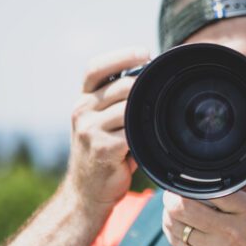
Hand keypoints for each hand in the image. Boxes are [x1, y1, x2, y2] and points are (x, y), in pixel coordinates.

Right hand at [64, 47, 149, 212]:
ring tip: (158, 116)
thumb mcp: (103, 123)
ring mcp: (89, 130)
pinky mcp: (102, 148)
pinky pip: (131, 133)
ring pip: (128, 107)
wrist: (86, 193)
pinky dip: (144, 134)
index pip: (95, 68)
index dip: (121, 56)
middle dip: (145, 86)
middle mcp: (82, 111)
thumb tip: (152, 80)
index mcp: (83, 101)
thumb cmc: (103, 155)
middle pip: (120, 86)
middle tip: (164, 89)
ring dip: (146, 111)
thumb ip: (119, 103)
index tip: (144, 52)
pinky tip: (150, 137)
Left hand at [162, 180, 245, 245]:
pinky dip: (171, 229)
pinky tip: (174, 224)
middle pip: (186, 203)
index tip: (191, 178)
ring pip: (176, 223)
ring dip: (169, 212)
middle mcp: (232, 230)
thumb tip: (241, 169)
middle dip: (174, 195)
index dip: (197, 180)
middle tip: (173, 191)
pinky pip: (177, 242)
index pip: (213, 186)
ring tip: (171, 206)